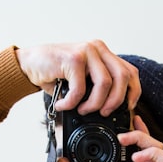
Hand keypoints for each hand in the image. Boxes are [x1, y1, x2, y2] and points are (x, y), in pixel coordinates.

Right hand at [16, 40, 140, 115]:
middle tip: (104, 113)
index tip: (126, 108)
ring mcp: (86, 51)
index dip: (133, 93)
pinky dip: (72, 102)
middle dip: (116, 101)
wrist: (29, 64)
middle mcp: (98, 49)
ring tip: (82, 110)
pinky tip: (62, 105)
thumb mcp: (82, 78)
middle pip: (123, 77)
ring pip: (104, 83)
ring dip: (94, 104)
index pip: (130, 72)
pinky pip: (80, 88)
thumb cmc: (55, 73)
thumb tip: (111, 110)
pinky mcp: (73, 58)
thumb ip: (97, 86)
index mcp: (104, 53)